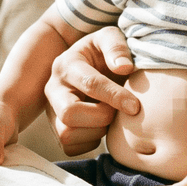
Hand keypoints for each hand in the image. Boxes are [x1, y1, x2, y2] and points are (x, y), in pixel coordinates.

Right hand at [44, 27, 139, 155]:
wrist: (93, 66)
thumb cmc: (104, 52)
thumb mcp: (110, 38)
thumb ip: (117, 47)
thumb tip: (124, 68)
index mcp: (66, 65)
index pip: (90, 84)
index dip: (115, 96)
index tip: (135, 106)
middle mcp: (53, 89)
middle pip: (69, 114)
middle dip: (100, 117)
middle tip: (118, 112)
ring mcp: (51, 111)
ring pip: (67, 134)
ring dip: (96, 130)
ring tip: (109, 117)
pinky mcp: (56, 130)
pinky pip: (71, 148)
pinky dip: (90, 142)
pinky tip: (101, 126)